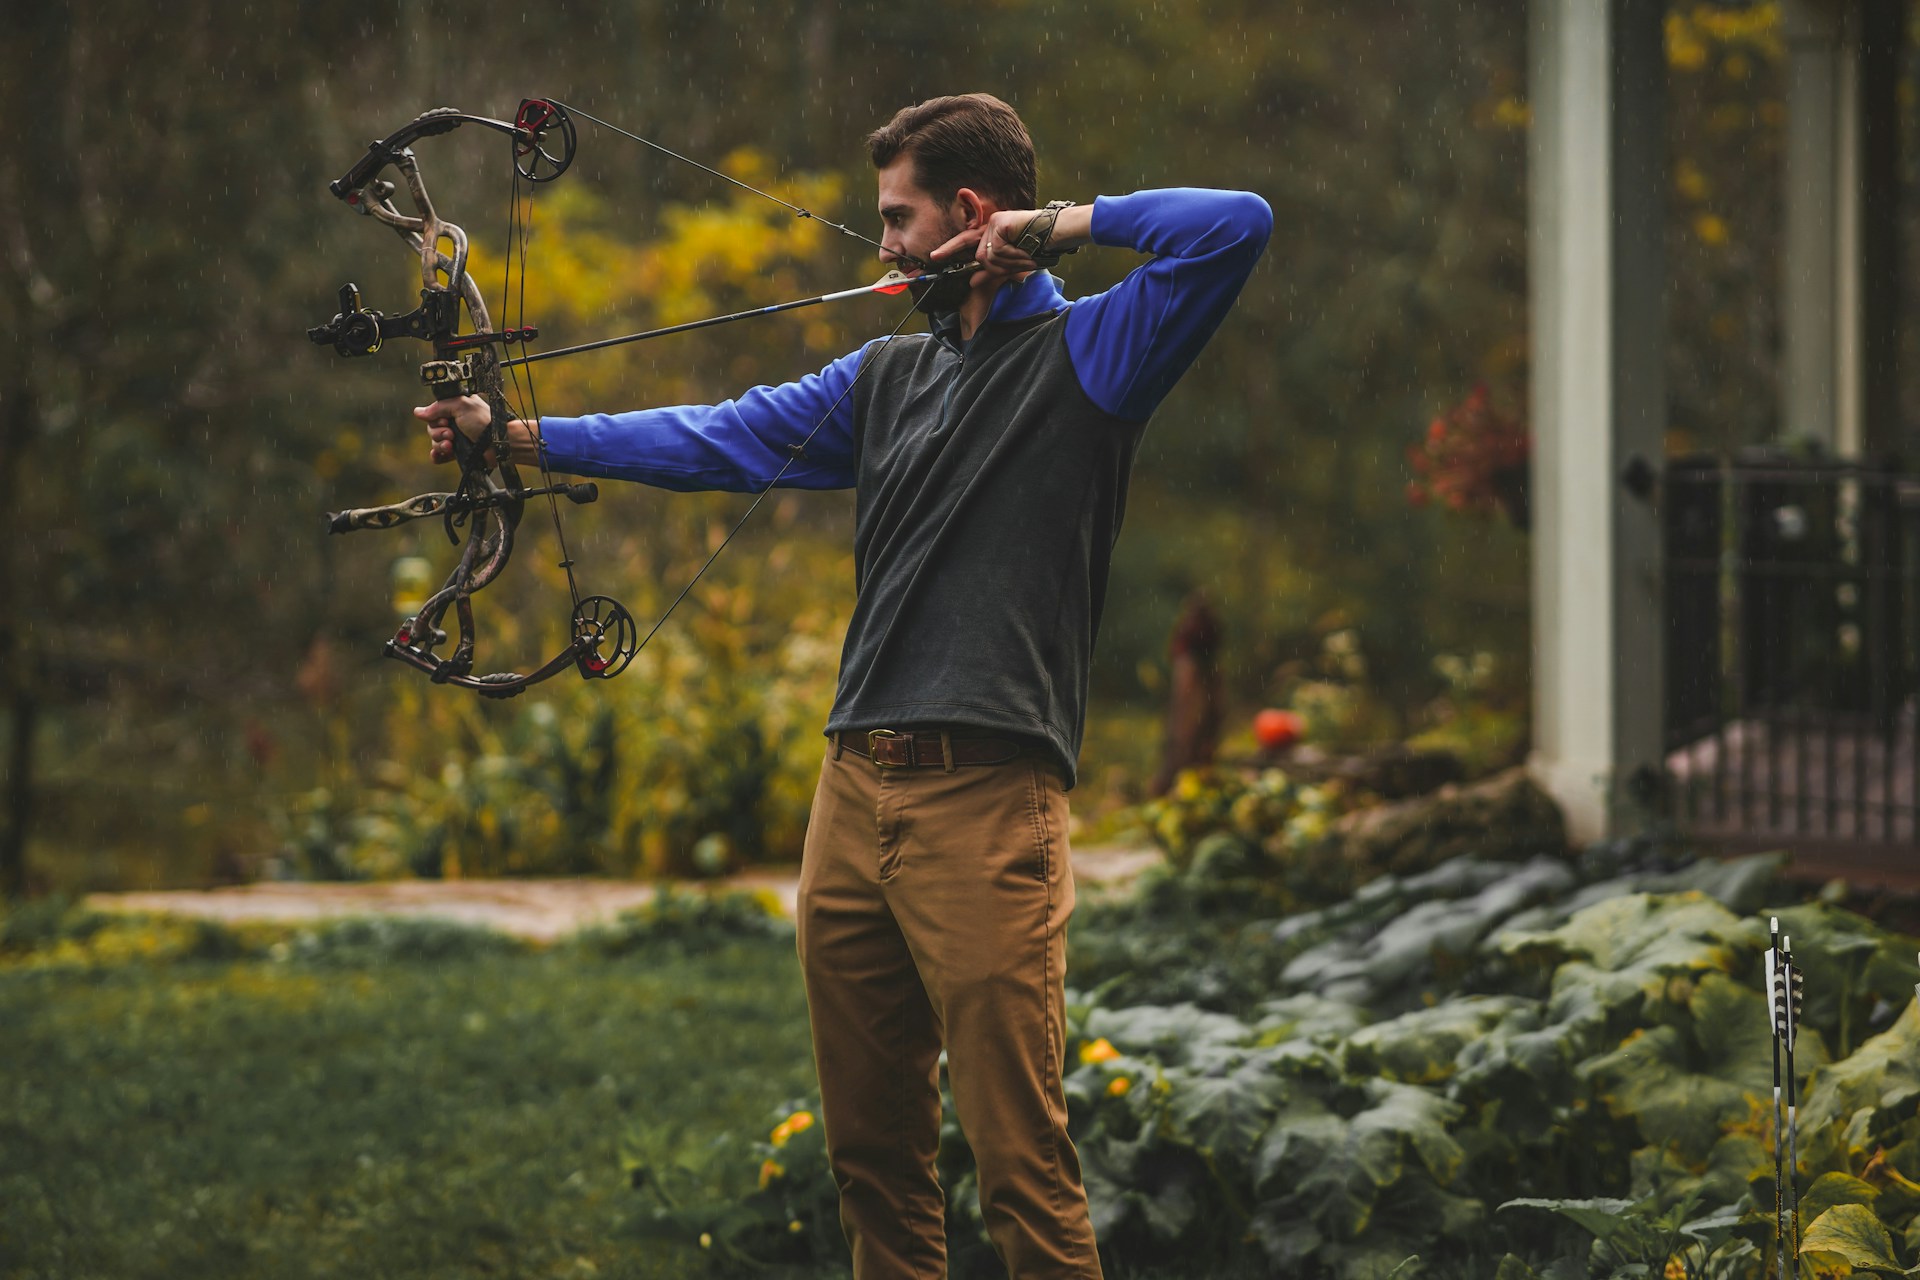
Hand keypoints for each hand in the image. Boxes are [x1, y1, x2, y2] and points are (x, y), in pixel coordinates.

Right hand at [414, 396, 539, 466]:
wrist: (498, 444)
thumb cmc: (484, 422)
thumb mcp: (462, 405)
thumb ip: (439, 407)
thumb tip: (418, 412)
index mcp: (455, 408)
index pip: (433, 412)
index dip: (436, 418)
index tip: (446, 420)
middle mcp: (454, 422)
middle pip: (431, 428)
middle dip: (438, 432)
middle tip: (451, 434)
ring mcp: (455, 438)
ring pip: (434, 442)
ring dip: (440, 444)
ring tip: (451, 445)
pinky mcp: (456, 453)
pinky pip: (438, 455)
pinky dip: (437, 455)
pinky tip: (442, 454)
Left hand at [930, 204, 1091, 275]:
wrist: (1057, 234)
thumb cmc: (1039, 248)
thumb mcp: (1012, 264)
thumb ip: (991, 272)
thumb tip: (971, 281)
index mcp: (992, 232)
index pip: (966, 242)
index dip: (950, 249)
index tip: (934, 257)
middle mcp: (990, 225)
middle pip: (978, 256)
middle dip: (994, 268)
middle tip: (1012, 264)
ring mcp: (993, 223)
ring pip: (987, 257)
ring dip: (1006, 264)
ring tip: (1024, 256)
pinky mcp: (998, 223)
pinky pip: (995, 251)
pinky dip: (1010, 257)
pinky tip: (1023, 250)